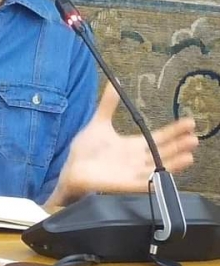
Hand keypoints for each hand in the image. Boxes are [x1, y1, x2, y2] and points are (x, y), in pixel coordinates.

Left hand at [52, 84, 197, 204]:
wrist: (71, 168)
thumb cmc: (86, 149)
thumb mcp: (100, 122)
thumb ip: (108, 104)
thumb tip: (115, 81)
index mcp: (134, 146)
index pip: (159, 137)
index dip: (174, 131)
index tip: (189, 122)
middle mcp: (138, 160)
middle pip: (163, 151)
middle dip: (179, 145)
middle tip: (194, 137)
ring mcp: (133, 173)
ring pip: (158, 167)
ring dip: (174, 162)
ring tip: (189, 155)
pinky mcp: (125, 184)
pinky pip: (145, 182)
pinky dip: (156, 179)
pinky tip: (167, 173)